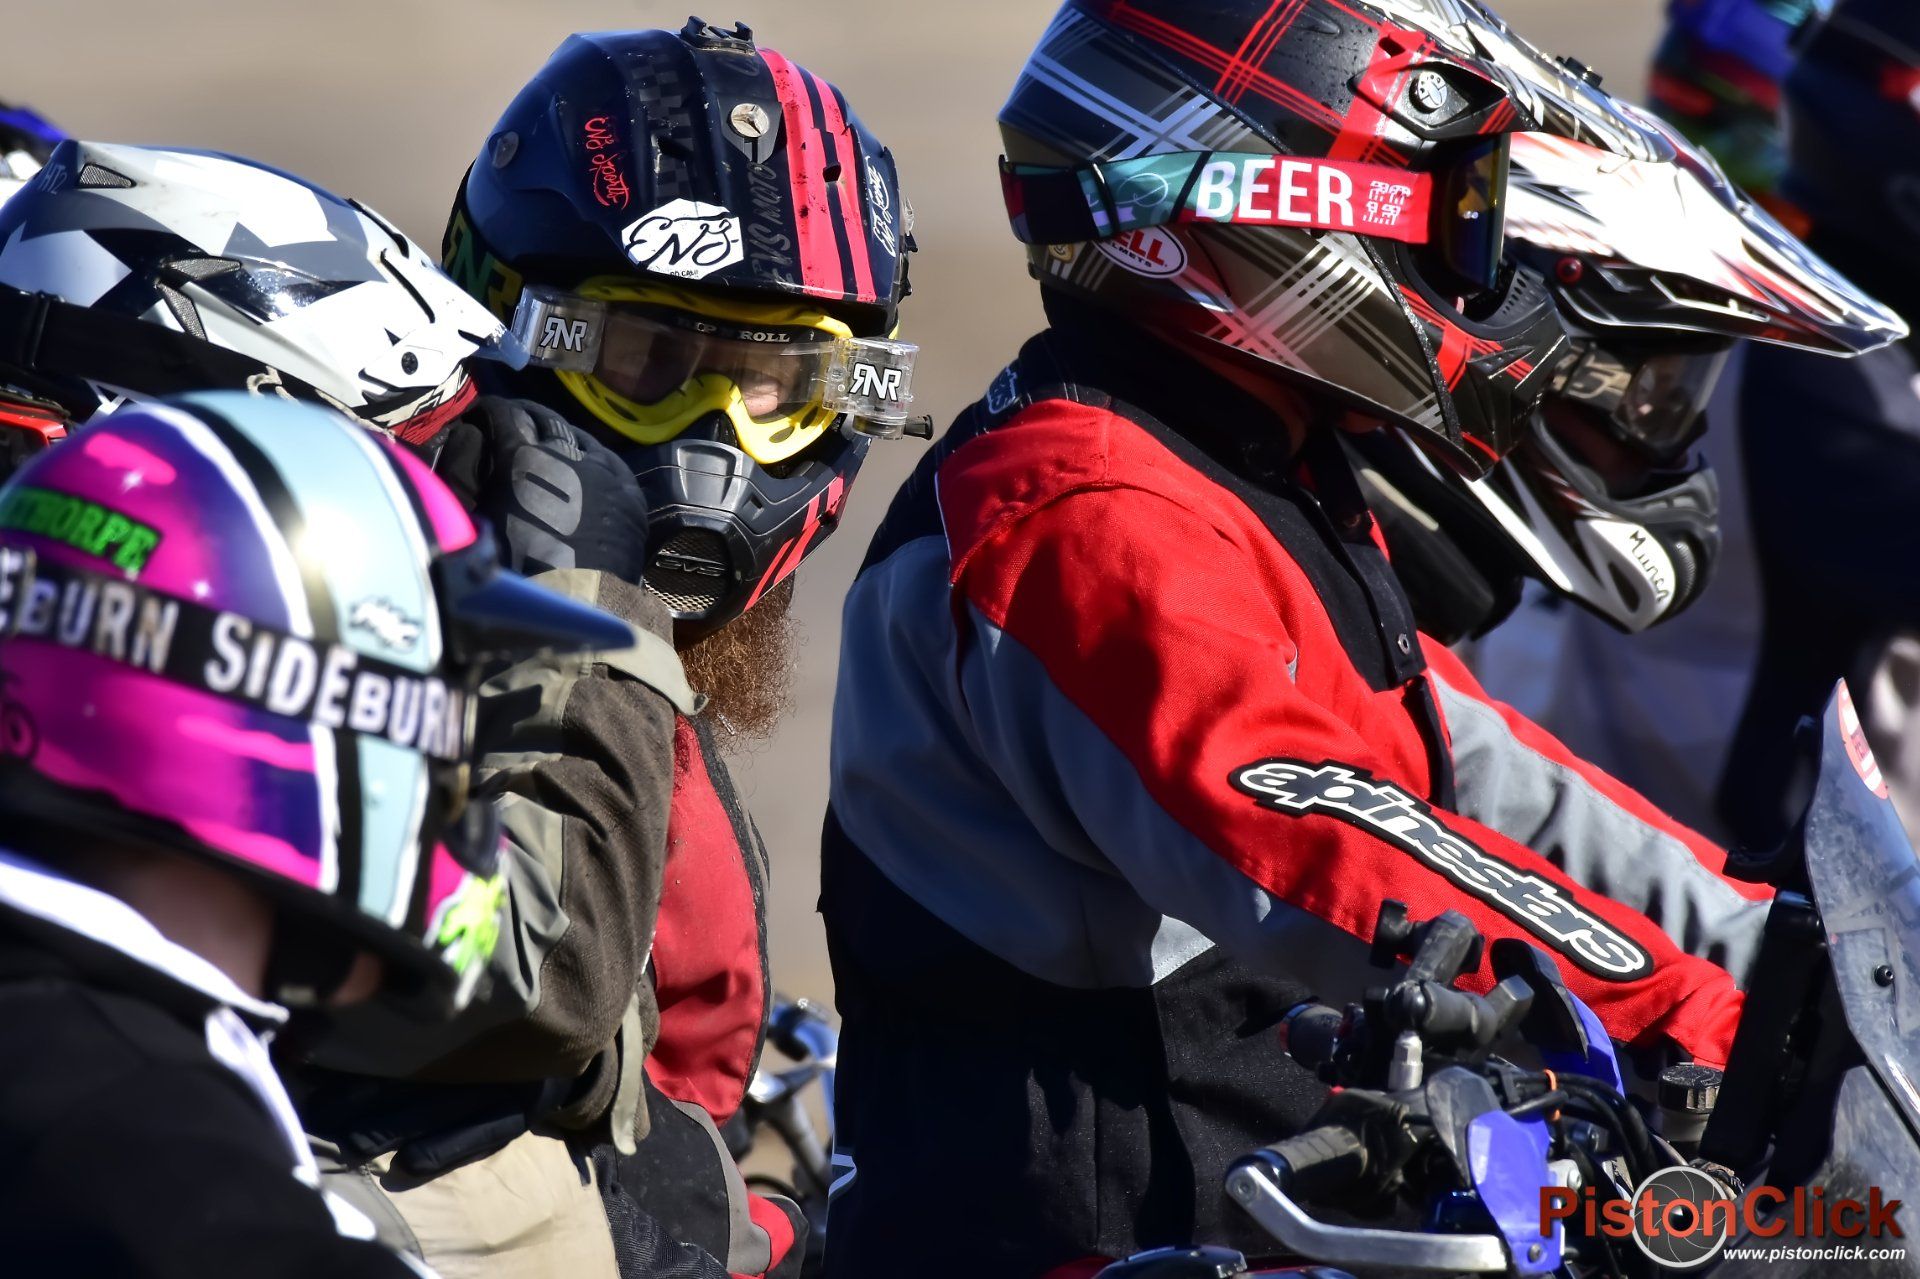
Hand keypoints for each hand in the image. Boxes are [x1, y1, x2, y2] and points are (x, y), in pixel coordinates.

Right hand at [436, 397, 650, 582]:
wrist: (576, 606)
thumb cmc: (516, 571)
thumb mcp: (478, 518)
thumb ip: (466, 475)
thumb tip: (465, 440)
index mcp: (522, 459)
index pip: (504, 414)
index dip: (490, 411)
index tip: (482, 416)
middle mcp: (566, 454)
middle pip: (543, 420)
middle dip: (524, 417)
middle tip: (512, 422)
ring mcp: (604, 469)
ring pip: (578, 436)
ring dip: (559, 436)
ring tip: (547, 443)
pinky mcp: (628, 489)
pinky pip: (608, 459)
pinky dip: (591, 456)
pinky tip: (584, 462)